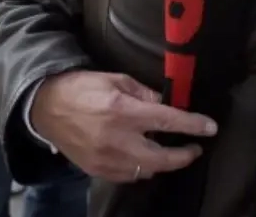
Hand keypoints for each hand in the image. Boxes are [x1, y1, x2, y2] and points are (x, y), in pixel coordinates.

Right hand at [30, 71, 217, 181]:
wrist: (45, 107)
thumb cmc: (82, 87)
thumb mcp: (116, 80)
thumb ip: (144, 94)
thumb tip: (166, 104)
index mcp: (123, 112)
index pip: (168, 121)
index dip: (193, 125)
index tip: (211, 128)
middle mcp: (117, 140)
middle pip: (162, 158)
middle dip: (184, 156)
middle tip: (195, 148)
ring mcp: (106, 159)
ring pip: (147, 171)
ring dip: (163, 163)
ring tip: (171, 152)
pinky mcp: (97, 170)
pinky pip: (129, 176)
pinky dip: (142, 168)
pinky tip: (145, 158)